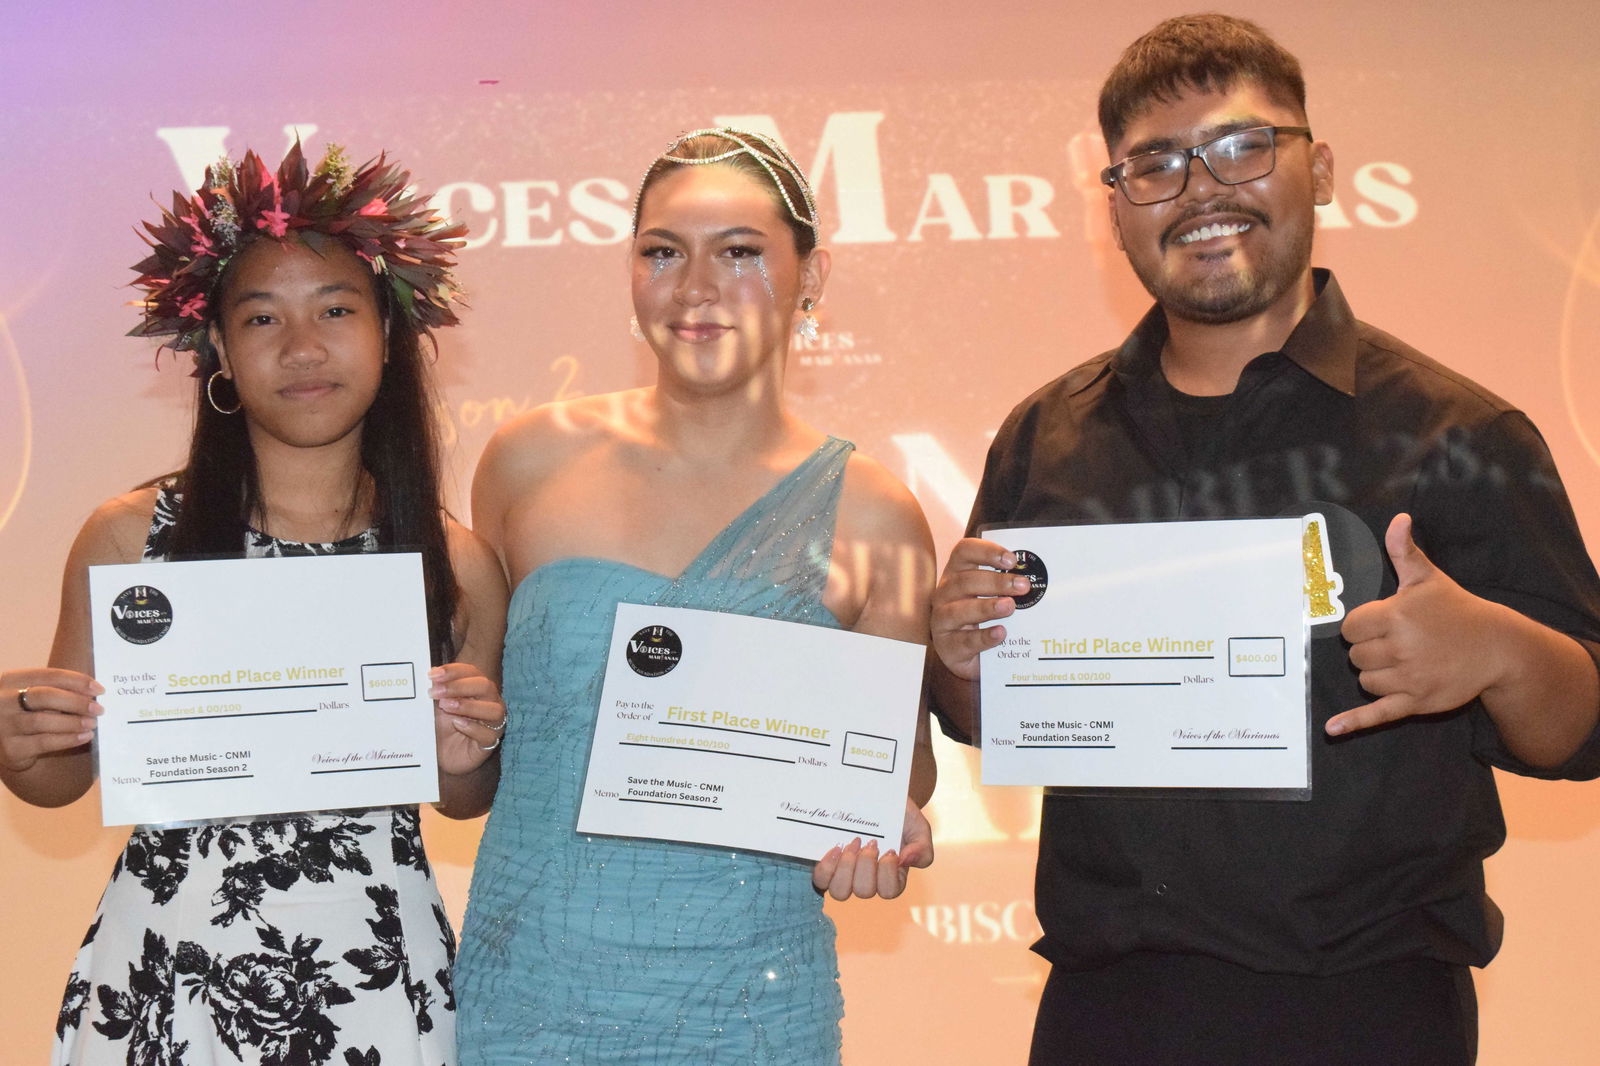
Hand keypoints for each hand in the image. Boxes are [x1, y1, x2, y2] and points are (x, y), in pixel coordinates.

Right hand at [0, 667, 102, 772]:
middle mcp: (3, 701)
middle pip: (45, 696)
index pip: (49, 675)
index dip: (77, 681)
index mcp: (13, 680)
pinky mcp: (11, 748)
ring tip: (92, 724)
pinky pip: (44, 742)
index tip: (99, 690)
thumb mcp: (35, 696)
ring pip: (43, 721)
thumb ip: (57, 690)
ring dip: (74, 722)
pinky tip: (84, 737)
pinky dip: (68, 739)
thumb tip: (93, 693)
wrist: (4, 743)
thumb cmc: (27, 713)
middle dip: (77, 702)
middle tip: (98, 709)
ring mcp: (4, 725)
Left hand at [430, 664, 506, 774]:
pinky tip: (457, 724)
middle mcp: (489, 702)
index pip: (471, 672)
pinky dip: (472, 727)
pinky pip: (488, 734)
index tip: (432, 675)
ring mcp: (493, 723)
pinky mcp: (489, 743)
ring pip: (494, 709)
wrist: (442, 755)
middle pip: (485, 686)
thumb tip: (431, 674)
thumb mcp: (436, 706)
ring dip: (468, 706)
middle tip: (435, 692)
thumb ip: (437, 690)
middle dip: (458, 686)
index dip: (453, 671)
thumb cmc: (442, 727)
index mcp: (477, 689)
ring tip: (445, 706)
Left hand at [811, 799, 933, 900]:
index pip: (889, 891)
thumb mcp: (919, 827)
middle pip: (864, 891)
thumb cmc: (899, 814)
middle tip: (871, 842)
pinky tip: (835, 848)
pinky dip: (827, 867)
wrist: (876, 793)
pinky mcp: (828, 864)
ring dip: (846, 868)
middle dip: (866, 866)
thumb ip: (922, 848)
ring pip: (840, 891)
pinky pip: (821, 880)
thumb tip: (906, 861)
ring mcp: (846, 874)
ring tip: (852, 843)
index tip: (890, 850)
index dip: (887, 874)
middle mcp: (868, 879)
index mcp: (892, 876)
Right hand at [931, 538, 1028, 680]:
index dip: (987, 551)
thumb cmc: (985, 621)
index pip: (964, 552)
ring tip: (1010, 607)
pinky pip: (965, 641)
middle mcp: (945, 594)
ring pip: (959, 610)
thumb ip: (1009, 586)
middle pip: (964, 581)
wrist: (975, 659)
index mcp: (957, 575)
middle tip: (1023, 586)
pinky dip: (984, 636)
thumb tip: (1037, 579)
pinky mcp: (948, 648)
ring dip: (987, 607)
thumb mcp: (993, 598)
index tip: (1012, 560)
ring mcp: (942, 622)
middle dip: (996, 581)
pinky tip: (1001, 633)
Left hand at [1329, 513, 1509, 735]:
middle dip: (1369, 649)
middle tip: (1395, 642)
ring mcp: (1410, 678)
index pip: (1350, 628)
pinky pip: (1378, 714)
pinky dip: (1354, 722)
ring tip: (1402, 661)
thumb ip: (1404, 552)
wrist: (1497, 647)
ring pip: (1365, 681)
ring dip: (1375, 674)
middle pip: (1355, 656)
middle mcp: (1401, 648)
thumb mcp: (1428, 579)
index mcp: (1397, 616)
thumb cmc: (1456, 610)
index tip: (1381, 623)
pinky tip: (1333, 729)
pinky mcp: (1418, 702)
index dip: (1361, 626)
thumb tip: (1398, 519)